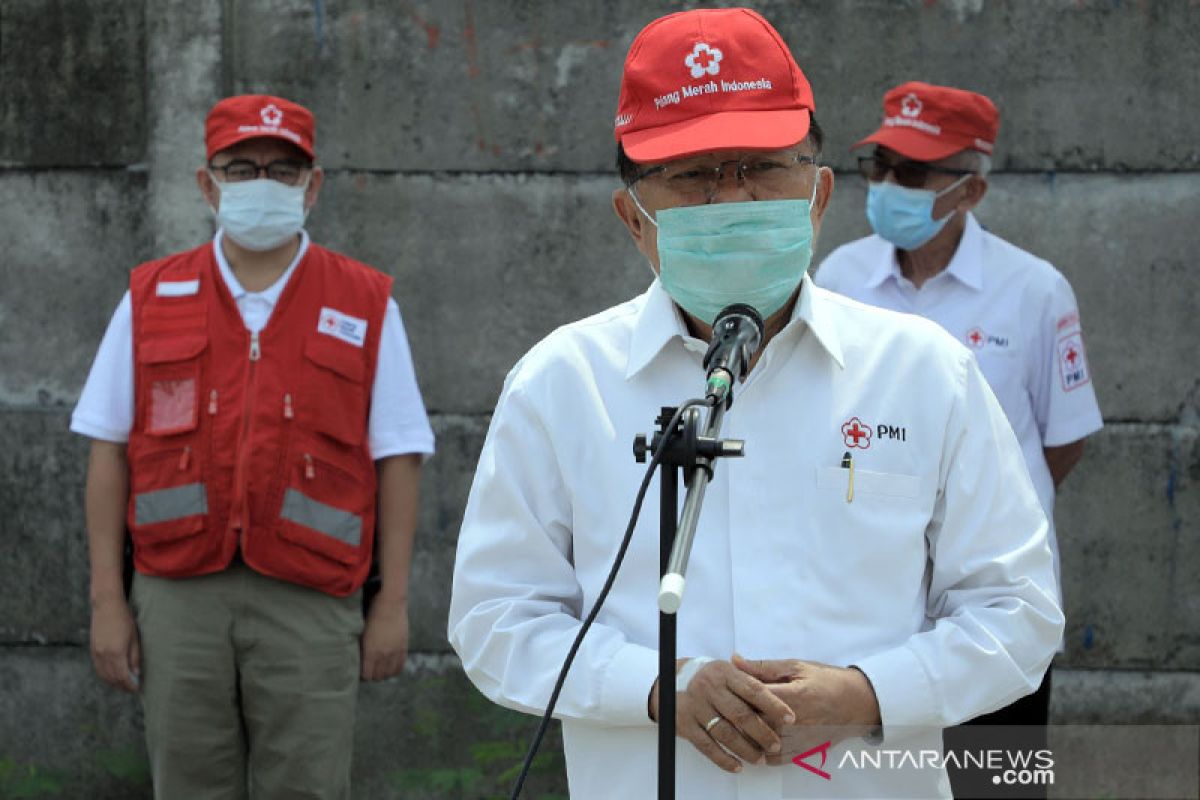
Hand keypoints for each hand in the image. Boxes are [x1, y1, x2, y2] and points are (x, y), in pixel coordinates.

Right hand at [90, 596, 140, 692]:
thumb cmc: (124, 620)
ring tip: (124, 683)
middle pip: (112, 678)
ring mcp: (95, 653)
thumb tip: (136, 674)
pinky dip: (106, 675)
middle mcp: (103, 655)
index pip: (122, 677)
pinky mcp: (92, 650)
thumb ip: (134, 657)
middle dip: (122, 686)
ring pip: (103, 675)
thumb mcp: (134, 638)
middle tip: (132, 688)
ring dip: (113, 682)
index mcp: (115, 653)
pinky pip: (98, 668)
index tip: (137, 689)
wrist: (106, 606)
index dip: (129, 685)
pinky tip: (113, 675)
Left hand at [360, 597, 408, 680]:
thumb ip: (362, 649)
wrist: (390, 605)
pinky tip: (390, 666)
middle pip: (378, 677)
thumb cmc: (371, 616)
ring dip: (384, 674)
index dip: (363, 676)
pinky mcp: (404, 648)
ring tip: (380, 669)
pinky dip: (395, 669)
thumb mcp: (362, 634)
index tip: (361, 671)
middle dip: (373, 676)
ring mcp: (395, 652)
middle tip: (370, 670)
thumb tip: (360, 660)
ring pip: (390, 674)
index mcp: (370, 652)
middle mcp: (383, 655)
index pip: (367, 675)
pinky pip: (400, 666)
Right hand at [650, 658, 795, 773]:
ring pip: (726, 733)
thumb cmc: (705, 676)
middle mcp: (710, 689)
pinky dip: (724, 759)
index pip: (753, 689)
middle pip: (741, 715)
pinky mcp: (685, 725)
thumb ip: (748, 677)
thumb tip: (778, 686)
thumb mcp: (724, 669)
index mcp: (724, 673)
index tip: (790, 718)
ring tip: (760, 758)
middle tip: (776, 744)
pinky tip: (737, 766)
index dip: (774, 705)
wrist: (667, 681)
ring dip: (746, 749)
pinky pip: (707, 746)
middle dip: (762, 732)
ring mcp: (697, 707)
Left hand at [732, 655, 880, 764]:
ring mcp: (798, 739)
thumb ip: (762, 667)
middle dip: (736, 716)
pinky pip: (775, 759)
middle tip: (721, 709)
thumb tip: (734, 661)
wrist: (857, 703)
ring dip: (744, 737)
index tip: (723, 689)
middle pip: (754, 723)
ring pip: (761, 744)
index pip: (753, 698)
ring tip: (730, 727)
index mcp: (791, 696)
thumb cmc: (826, 680)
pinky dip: (759, 753)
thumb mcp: (796, 667)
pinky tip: (750, 744)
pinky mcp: (803, 751)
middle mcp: (794, 722)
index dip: (735, 694)